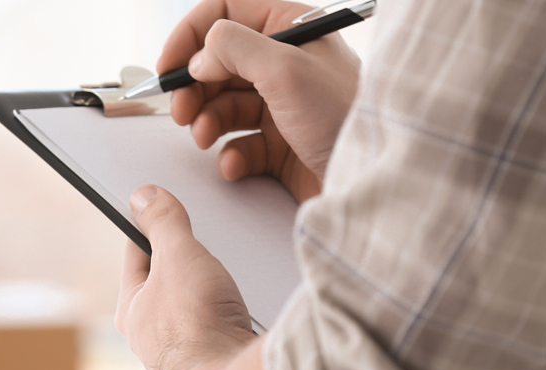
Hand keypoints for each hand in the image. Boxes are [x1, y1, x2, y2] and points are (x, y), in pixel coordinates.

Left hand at [116, 185, 368, 369]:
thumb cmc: (195, 324)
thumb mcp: (178, 256)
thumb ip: (164, 223)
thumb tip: (143, 196)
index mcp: (132, 309)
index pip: (137, 254)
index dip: (152, 225)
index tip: (163, 205)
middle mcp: (153, 337)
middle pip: (171, 283)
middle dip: (190, 259)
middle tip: (209, 237)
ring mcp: (187, 355)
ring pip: (201, 308)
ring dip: (217, 289)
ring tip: (236, 273)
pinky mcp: (220, 367)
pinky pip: (227, 329)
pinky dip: (237, 313)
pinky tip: (253, 307)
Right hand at [159, 0, 360, 202]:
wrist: (376, 178)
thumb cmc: (346, 117)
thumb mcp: (285, 69)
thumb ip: (233, 48)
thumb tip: (199, 55)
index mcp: (289, 29)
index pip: (225, 12)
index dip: (191, 35)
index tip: (169, 65)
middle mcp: (284, 63)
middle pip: (216, 63)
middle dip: (193, 88)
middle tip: (182, 111)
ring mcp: (282, 104)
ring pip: (222, 105)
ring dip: (206, 122)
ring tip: (205, 138)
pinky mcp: (281, 144)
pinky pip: (239, 143)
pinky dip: (230, 154)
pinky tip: (237, 163)